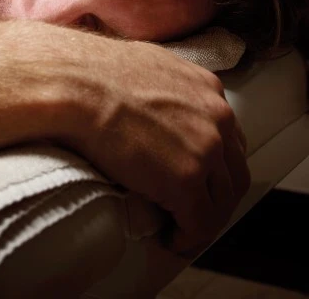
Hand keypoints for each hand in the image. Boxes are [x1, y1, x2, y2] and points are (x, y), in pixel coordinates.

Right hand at [53, 35, 249, 255]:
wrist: (76, 85)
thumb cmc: (91, 73)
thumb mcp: (144, 67)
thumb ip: (164, 87)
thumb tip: (151, 105)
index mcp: (206, 88)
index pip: (228, 137)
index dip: (214, 165)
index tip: (198, 180)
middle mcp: (216, 118)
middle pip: (232, 172)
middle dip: (216, 196)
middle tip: (194, 211)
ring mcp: (205, 150)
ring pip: (221, 201)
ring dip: (203, 220)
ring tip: (181, 230)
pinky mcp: (186, 181)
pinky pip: (201, 223)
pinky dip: (189, 238)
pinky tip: (172, 240)